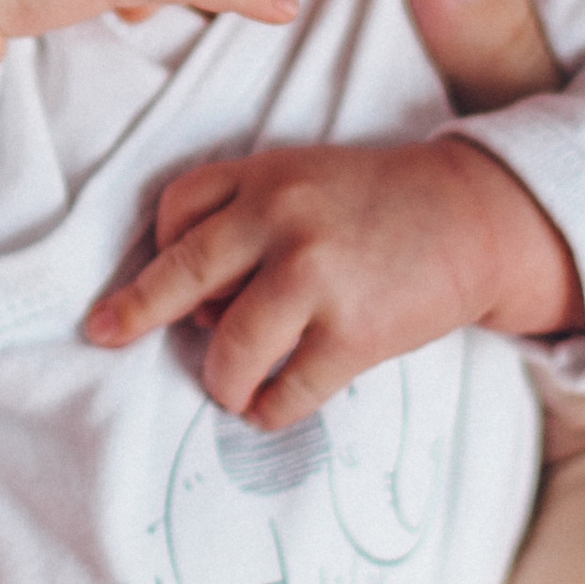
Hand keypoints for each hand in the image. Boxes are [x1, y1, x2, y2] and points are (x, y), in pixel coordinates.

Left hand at [81, 0, 584, 411]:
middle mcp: (282, 220)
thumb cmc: (382, 204)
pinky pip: (286, 392)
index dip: (162, 250)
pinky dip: (270, 409)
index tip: (166, 281)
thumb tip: (193, 306)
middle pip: (179, 275)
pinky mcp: (355, 333)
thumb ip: (248, 218)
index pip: (177, 207)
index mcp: (267, 174)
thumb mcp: (308, 179)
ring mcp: (317, 278)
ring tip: (233, 386)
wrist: (479, 217)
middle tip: (105, 332)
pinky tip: (274, 403)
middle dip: (134, 312)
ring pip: (229, 351)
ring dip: (222, 381)